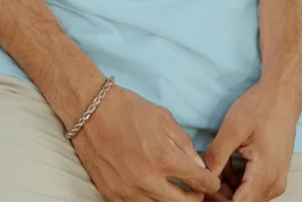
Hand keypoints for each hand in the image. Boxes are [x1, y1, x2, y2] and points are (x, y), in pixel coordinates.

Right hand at [70, 83, 222, 200]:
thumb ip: (184, 144)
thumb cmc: (127, 108)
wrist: (89, 110)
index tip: (212, 181)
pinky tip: (151, 190)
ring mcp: (128, 191)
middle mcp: (147, 179)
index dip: (210, 182)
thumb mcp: (162, 117)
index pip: (199, 181)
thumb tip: (198, 166)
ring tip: (174, 191)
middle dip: (195, 197)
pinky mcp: (112, 195)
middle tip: (196, 190)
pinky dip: (149, 201)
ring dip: (172, 201)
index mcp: (163, 157)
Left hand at [200, 80, 300, 201]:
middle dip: (220, 193)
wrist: (282, 95)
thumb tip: (202, 177)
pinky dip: (237, 180)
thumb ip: (217, 157)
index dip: (217, 198)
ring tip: (215, 162)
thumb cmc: (259, 108)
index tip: (202, 187)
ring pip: (247, 196)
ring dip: (228, 186)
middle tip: (204, 173)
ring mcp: (276, 181)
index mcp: (265, 175)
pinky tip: (227, 161)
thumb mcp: (232, 129)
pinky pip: (253, 187)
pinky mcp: (274, 174)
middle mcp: (274, 185)